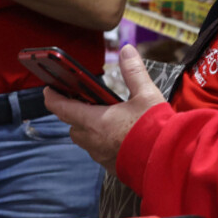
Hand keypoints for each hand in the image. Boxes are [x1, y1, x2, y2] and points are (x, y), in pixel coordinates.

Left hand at [44, 44, 169, 172]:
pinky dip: (103, 142)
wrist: (169, 162)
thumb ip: (133, 72)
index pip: (62, 108)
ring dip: (89, 129)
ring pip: (86, 141)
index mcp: (95, 121)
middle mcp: (93, 141)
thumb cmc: (155, 129)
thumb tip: (126, 50)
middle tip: (86, 102)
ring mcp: (101, 156)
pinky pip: (99, 152)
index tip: (48, 90)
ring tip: (105, 118)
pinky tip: (119, 136)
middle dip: (76, 114)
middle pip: (73, 125)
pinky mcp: (112, 167)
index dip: (52, 97)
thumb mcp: (146, 94)